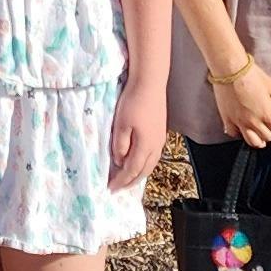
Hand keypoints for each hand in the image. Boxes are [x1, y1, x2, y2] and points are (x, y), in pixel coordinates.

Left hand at [109, 77, 167, 191]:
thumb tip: (119, 161)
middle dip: (131, 182)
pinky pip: (153, 156)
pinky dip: (144, 164)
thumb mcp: (120, 125)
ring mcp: (160, 139)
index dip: (120, 181)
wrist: (150, 82)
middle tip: (119, 188)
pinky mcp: (161, 132)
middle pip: (144, 172)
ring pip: (150, 164)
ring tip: (128, 178)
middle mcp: (156, 146)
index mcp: (145, 146)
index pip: (131, 171)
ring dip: (139, 174)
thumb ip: (119, 146)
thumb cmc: (133, 102)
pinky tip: (138, 160)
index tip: (110, 188)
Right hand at [210, 50, 270, 147]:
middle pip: (267, 137)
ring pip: (252, 142)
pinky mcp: (227, 119)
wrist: (229, 70)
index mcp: (267, 113)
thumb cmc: (250, 74)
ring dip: (257, 138)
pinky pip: (234, 134)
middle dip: (269, 130)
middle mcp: (254, 121)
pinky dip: (239, 132)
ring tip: (257, 132)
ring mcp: (239, 122)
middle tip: (266, 123)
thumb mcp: (270, 84)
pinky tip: (241, 126)